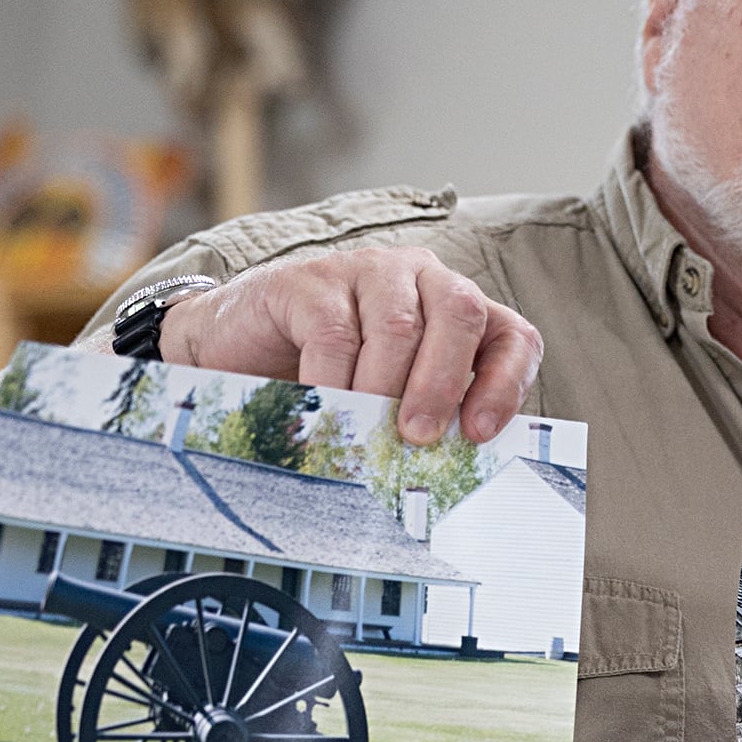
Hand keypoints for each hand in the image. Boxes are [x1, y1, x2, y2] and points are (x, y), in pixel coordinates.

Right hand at [160, 246, 544, 445]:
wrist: (230, 350)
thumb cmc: (322, 378)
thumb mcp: (386, 397)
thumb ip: (424, 416)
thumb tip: (453, 471)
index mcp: (453, 309)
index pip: (511, 335)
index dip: (507, 384)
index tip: (480, 434)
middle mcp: (419, 277)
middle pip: (461, 315)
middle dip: (443, 384)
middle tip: (417, 438)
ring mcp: (366, 271)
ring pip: (398, 326)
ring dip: (385, 390)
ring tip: (366, 434)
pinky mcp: (311, 281)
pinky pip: (335, 334)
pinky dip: (332, 382)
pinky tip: (322, 410)